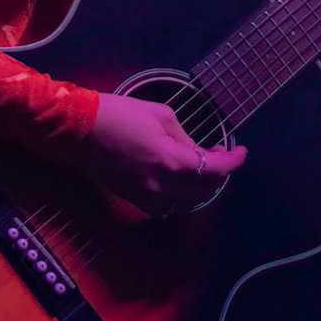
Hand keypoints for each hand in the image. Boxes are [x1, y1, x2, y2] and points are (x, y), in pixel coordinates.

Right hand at [78, 92, 247, 217]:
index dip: (234, 161)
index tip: (241, 151)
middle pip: (205, 189)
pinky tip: (181, 179)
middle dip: (219, 172)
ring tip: (202, 164)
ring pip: (188, 202)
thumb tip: (196, 151)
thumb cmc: (119, 114)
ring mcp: (146, 196)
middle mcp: (162, 185)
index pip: (216, 171)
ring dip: (201, 186)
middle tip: (219, 152)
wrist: (78, 129)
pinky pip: (167, 205)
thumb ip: (184, 138)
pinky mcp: (134, 198)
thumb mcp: (161, 115)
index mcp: (171, 161)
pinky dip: (181, 195)